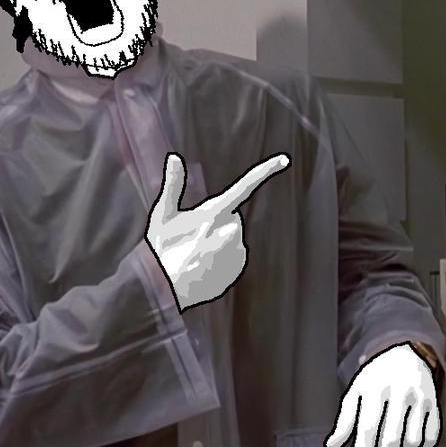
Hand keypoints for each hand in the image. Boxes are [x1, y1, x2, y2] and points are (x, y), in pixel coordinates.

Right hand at [146, 151, 290, 310]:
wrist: (163, 289)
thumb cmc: (160, 249)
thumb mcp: (163, 214)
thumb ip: (173, 184)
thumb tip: (174, 157)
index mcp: (214, 212)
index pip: (244, 187)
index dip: (264, 172)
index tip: (284, 160)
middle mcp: (230, 230)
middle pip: (232, 218)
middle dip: (218, 223)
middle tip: (193, 237)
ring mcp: (236, 251)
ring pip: (233, 238)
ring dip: (220, 242)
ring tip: (196, 254)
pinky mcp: (237, 269)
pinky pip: (234, 258)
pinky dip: (222, 260)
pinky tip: (203, 266)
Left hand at [324, 342, 441, 446]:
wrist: (407, 355)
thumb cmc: (376, 377)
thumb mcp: (356, 391)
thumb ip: (345, 419)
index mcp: (375, 389)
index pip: (368, 429)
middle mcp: (400, 394)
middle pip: (391, 438)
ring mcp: (420, 401)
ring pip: (412, 441)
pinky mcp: (435, 407)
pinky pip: (430, 437)